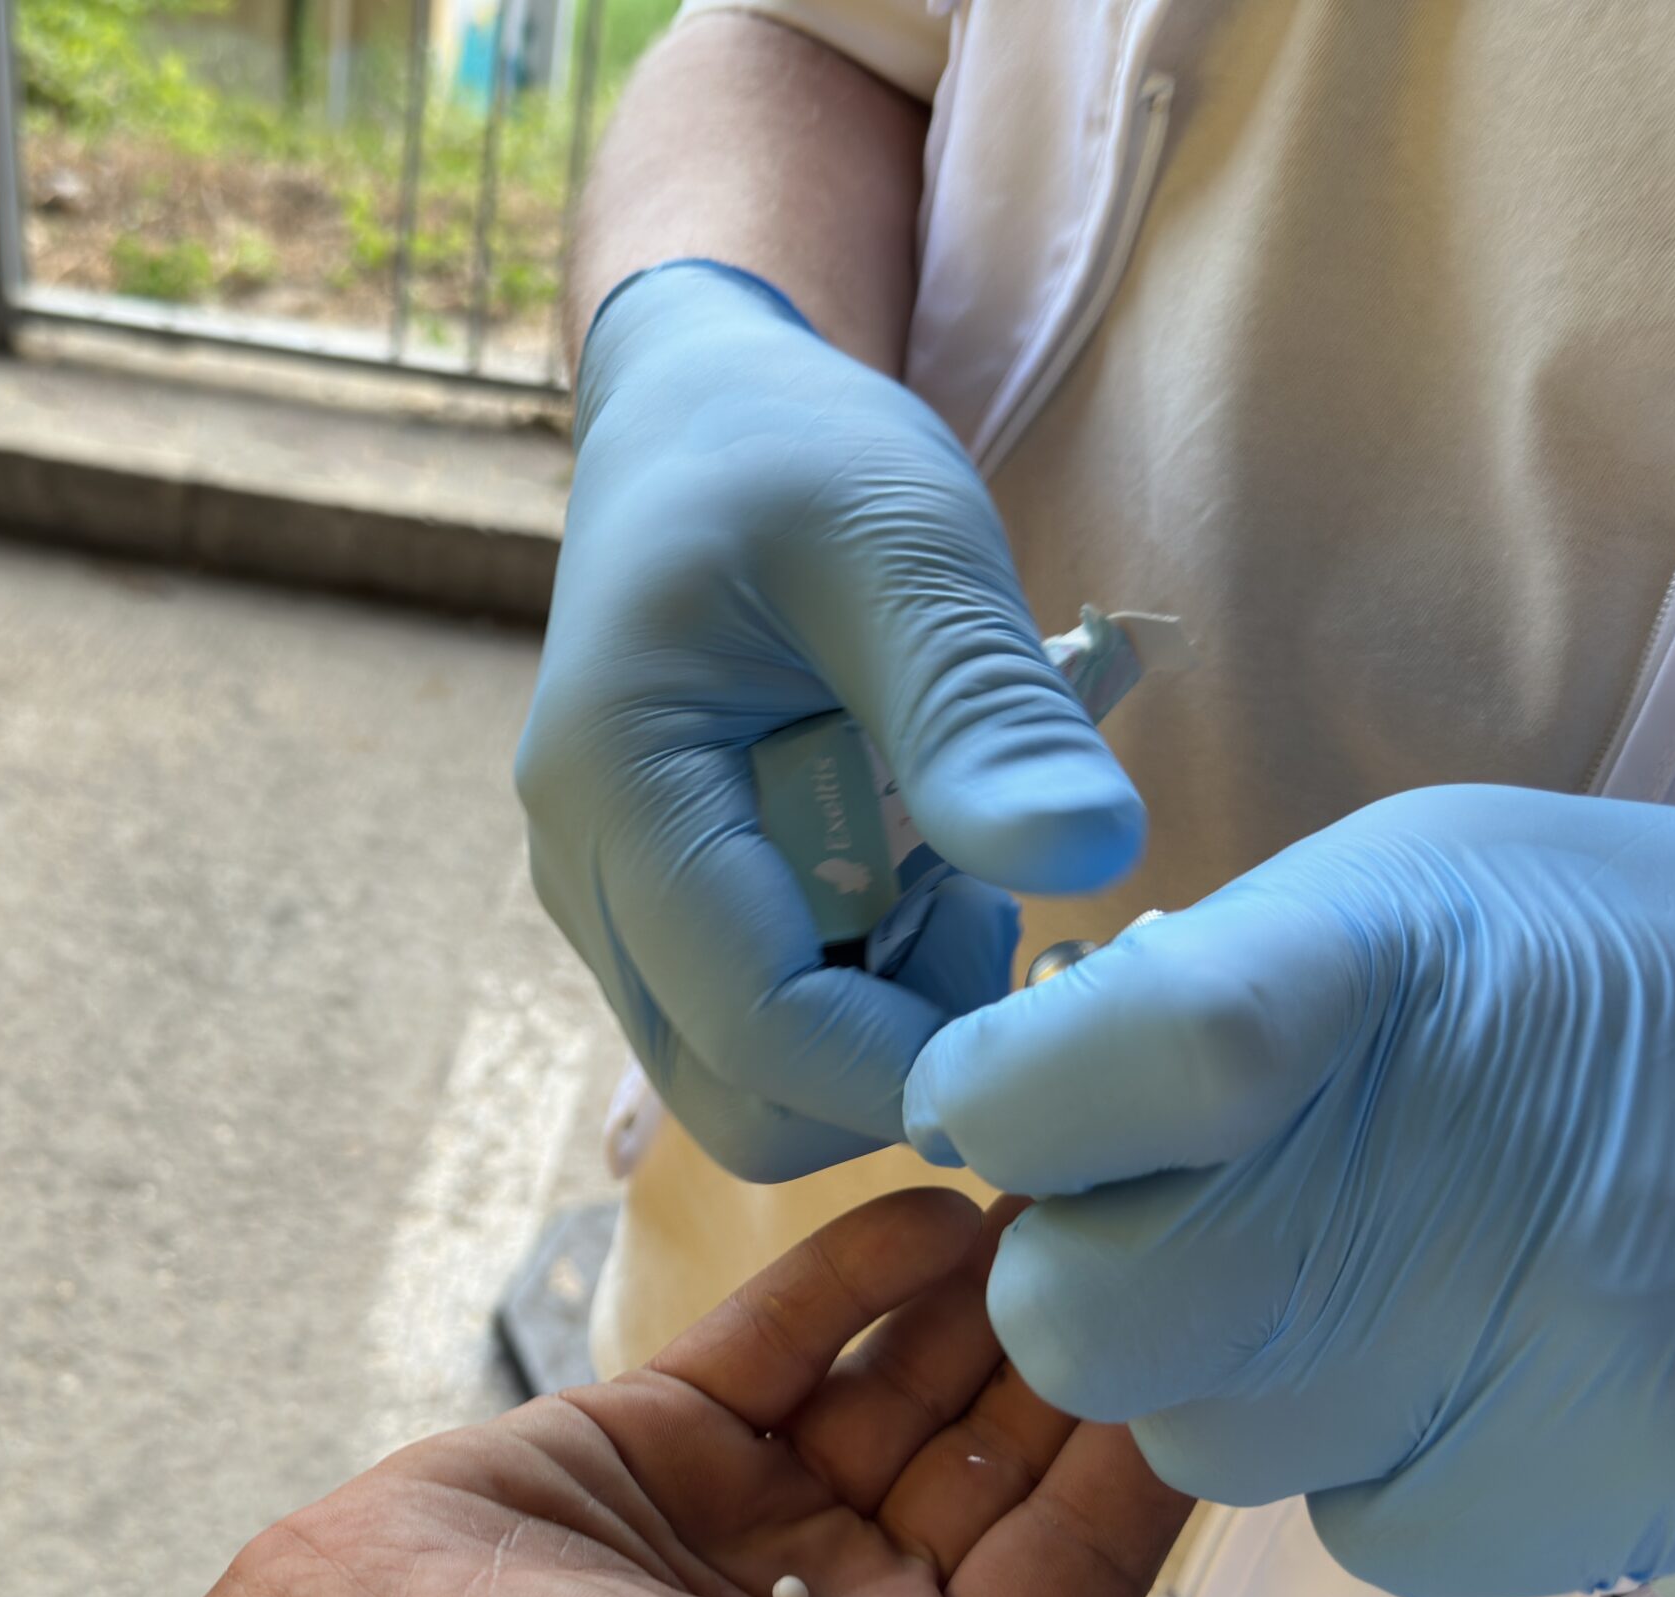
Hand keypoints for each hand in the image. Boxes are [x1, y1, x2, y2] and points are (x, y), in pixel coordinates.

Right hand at [515, 261, 1143, 1184]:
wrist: (697, 420)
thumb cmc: (793, 452)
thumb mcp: (904, 540)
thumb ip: (980, 705)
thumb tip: (1090, 860)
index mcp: (616, 790)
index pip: (755, 1026)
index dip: (911, 1067)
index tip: (1063, 1029)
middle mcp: (585, 876)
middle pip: (738, 1098)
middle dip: (892, 1062)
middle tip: (1000, 926)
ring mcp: (612, 904)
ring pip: (751, 1077)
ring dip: (884, 1023)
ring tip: (960, 867)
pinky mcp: (657, 910)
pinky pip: (760, 1021)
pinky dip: (864, 987)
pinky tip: (919, 869)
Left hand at [906, 786, 1674, 1596]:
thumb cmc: (1564, 954)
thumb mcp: (1368, 893)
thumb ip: (1165, 1003)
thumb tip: (995, 1109)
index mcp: (1334, 979)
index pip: (1055, 1090)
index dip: (1000, 1111)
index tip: (1001, 1106)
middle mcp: (1405, 1186)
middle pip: (1080, 1329)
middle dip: (1081, 1283)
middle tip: (1171, 1223)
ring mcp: (1505, 1360)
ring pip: (1205, 1447)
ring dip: (1234, 1378)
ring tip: (1363, 1275)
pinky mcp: (1588, 1488)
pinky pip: (1364, 1527)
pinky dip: (1384, 1460)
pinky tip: (1463, 1357)